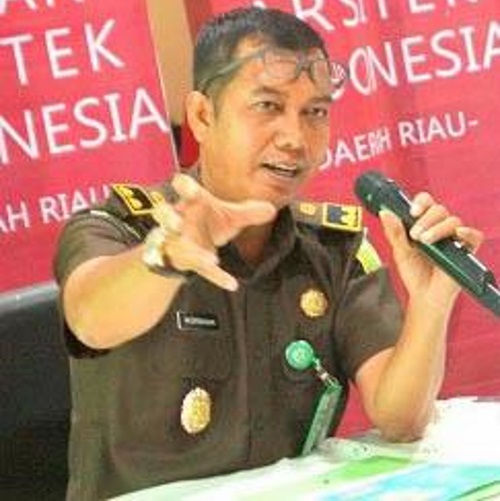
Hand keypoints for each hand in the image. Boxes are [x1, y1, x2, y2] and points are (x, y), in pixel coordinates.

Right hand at [150, 174, 275, 289]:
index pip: (182, 187)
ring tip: (211, 259)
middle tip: (177, 224)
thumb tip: (271, 209)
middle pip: (163, 214)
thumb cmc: (204, 223)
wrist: (187, 246)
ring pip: (176, 245)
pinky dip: (216, 276)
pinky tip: (232, 283)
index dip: (185, 187)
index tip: (191, 191)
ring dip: (191, 252)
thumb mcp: (227, 217)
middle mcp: (179, 219)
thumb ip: (247, 213)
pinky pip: (198, 268)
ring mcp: (177, 241)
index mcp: (190, 203)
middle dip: (169, 218)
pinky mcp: (184, 260)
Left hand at [379, 192, 483, 307]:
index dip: (421, 202)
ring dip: (438, 228)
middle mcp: (440, 227)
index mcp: (424, 223)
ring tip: (425, 241)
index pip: (426, 202)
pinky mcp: (466, 250)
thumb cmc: (414, 272)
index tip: (412, 212)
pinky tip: (457, 236)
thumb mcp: (400, 251)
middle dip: (426, 220)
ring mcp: (454, 238)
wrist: (424, 295)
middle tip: (415, 235)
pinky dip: (467, 233)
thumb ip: (394, 232)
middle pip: (439, 210)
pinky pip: (474, 235)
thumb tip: (384, 213)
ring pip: (453, 221)